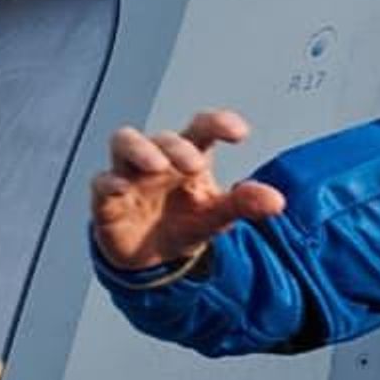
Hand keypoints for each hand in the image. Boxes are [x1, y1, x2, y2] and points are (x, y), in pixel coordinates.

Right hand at [90, 110, 284, 270]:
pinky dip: (109, 183)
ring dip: (139, 150)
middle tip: (194, 165)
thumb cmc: (184, 221)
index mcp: (189, 156)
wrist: (151, 256)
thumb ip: (244, 204)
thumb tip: (278, 201)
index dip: (217, 123)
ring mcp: (129, 175)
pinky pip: (101, 183)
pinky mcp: (106, 199)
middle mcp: (158, 158)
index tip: (239, 131)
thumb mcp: (217, 215)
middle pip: (164, 138)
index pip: (202, 129)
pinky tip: (121, 188)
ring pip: (124, 143)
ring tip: (156, 166)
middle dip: (177, 147)